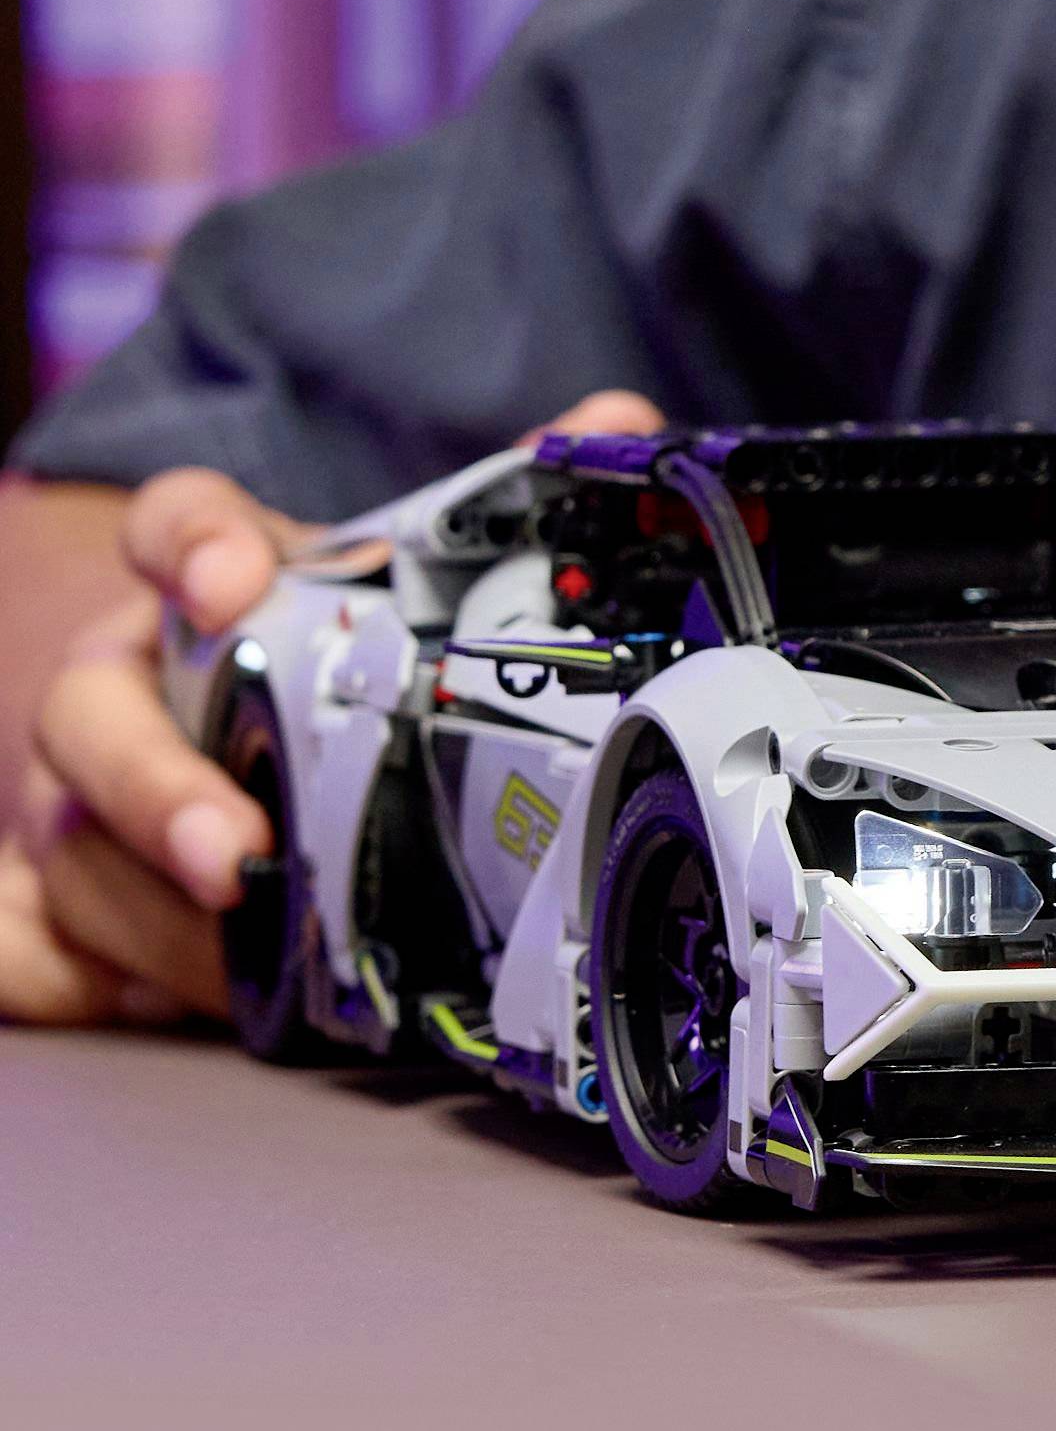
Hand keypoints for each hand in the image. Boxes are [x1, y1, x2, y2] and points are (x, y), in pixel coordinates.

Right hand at [3, 392, 664, 1027]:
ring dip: (164, 916)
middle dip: (156, 788)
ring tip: (258, 961)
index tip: (229, 577)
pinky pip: (27, 947)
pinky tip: (152, 1004)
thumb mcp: (410, 575)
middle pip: (90, 719)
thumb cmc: (335, 652)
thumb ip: (510, 502)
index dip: (189, 543)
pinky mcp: (64, 897)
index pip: (172, 521)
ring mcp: (82, 793)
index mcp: (207, 583)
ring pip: (80, 852)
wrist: (234, 711)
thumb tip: (622, 426)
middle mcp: (124, 682)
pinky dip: (63, 979)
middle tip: (240, 848)